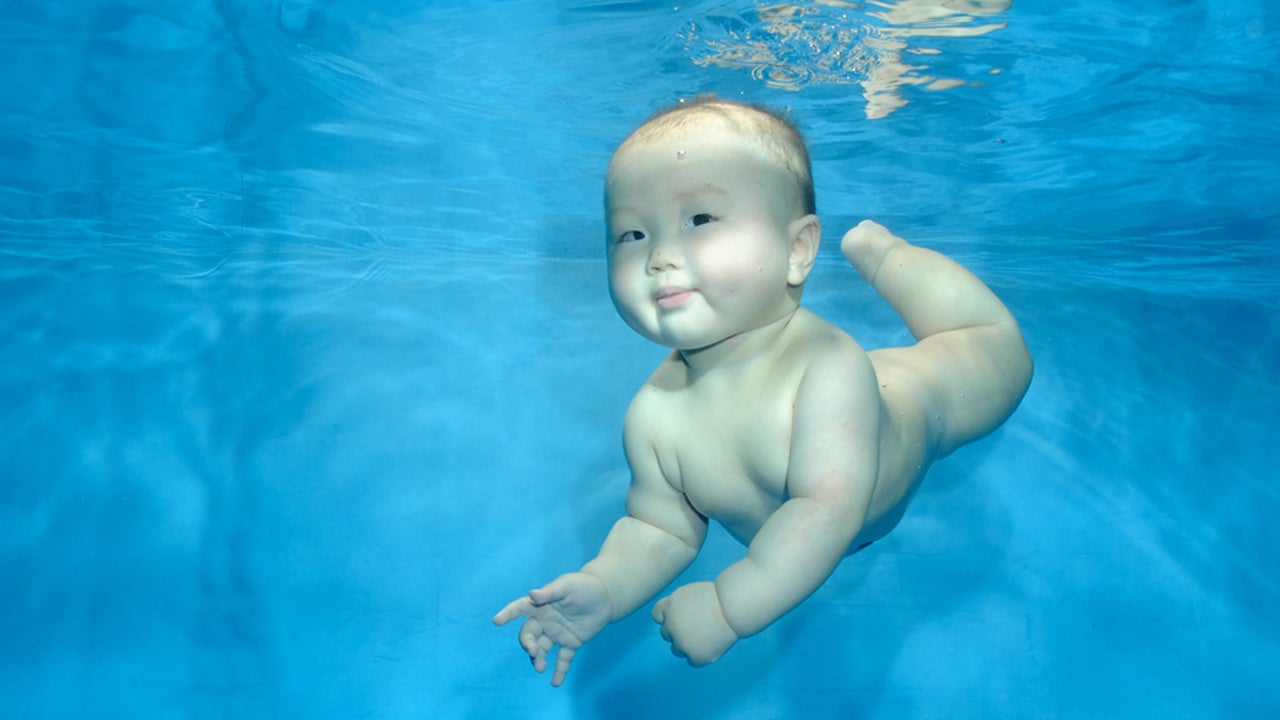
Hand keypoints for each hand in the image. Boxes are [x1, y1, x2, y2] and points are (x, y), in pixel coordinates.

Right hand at [492, 572, 612, 685]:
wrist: (606, 596)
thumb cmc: (583, 586)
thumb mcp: (567, 586)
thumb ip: (550, 593)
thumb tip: (532, 594)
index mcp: (541, 605)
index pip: (520, 608)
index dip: (508, 613)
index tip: (497, 621)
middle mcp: (545, 621)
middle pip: (529, 635)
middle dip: (528, 644)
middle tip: (534, 651)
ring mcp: (557, 633)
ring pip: (542, 649)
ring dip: (538, 659)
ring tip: (541, 668)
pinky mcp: (571, 643)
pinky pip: (563, 659)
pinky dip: (559, 671)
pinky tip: (555, 683)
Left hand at [651, 581, 737, 666]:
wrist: (735, 608)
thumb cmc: (718, 598)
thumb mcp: (691, 594)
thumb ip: (676, 607)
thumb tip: (665, 622)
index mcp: (669, 606)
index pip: (657, 616)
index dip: (670, 616)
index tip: (684, 614)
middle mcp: (671, 625)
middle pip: (666, 633)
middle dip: (679, 631)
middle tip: (699, 625)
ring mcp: (682, 642)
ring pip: (677, 650)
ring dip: (688, 645)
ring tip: (706, 635)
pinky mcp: (695, 656)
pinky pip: (691, 661)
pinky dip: (700, 656)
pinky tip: (711, 645)